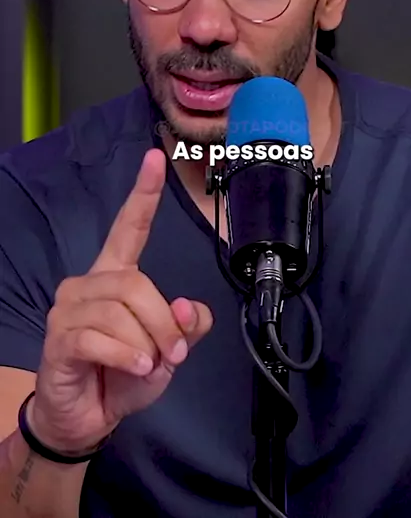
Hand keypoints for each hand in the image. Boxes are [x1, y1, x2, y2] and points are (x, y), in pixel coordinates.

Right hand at [29, 148, 212, 454]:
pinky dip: (127, 356)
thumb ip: (185, 325)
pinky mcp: (59, 338)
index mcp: (116, 275)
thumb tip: (187, 307)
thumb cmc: (125, 373)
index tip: (155, 158)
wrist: (85, 417)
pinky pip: (100, 338)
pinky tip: (135, 368)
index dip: (144, 194)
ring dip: (147, 342)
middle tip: (174, 352)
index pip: (129, 227)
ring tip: (150, 364)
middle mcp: (88, 283)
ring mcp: (69, 309)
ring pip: (121, 310)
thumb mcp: (168, 349)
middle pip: (136, 283)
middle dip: (163, 321)